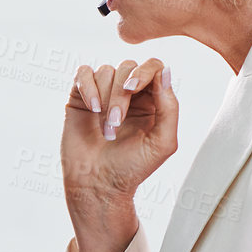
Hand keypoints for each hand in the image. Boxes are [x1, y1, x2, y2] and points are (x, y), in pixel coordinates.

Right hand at [63, 60, 177, 251]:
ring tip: (104, 128)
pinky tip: (91, 108)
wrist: (98, 185)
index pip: (153, 67)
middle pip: (128, 68)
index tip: (133, 88)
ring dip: (105, 98)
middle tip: (115, 123)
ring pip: (106, 71)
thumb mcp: (162, 143)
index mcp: (153, 100)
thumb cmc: (131, 168)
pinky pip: (83, 73)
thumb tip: (164, 72)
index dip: (144, 71)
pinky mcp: (81, 96)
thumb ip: (169, 108)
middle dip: (121, 94)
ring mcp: (104, 92)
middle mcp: (129, 93)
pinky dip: (87, 87)